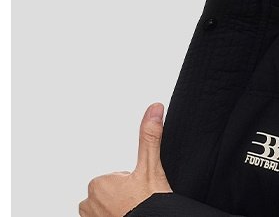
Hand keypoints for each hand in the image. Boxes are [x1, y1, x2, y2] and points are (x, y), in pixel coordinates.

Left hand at [79, 102, 173, 216]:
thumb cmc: (147, 205)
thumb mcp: (151, 167)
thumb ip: (150, 137)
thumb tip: (155, 108)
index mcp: (99, 183)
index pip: (117, 178)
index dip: (132, 184)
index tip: (139, 192)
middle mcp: (89, 202)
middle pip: (110, 193)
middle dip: (124, 197)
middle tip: (137, 203)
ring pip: (105, 207)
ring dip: (117, 209)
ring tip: (131, 212)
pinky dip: (112, 216)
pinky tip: (126, 216)